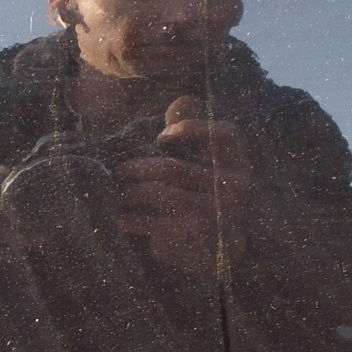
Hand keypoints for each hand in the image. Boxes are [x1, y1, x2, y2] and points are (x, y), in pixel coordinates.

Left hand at [113, 96, 251, 275]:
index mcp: (239, 163)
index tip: (160, 137)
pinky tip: (118, 217)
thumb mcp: (202, 161)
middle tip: (118, 170)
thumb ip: (192, 128)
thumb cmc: (202, 194)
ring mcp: (215, 214)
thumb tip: (183, 101)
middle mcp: (234, 187)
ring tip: (113, 191)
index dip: (191, 128)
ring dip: (129, 193)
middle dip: (138, 168)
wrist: (214, 251)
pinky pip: (153, 222)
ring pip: (159, 194)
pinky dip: (131, 219)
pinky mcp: (194, 237)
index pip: (225, 135)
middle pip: (173, 168)